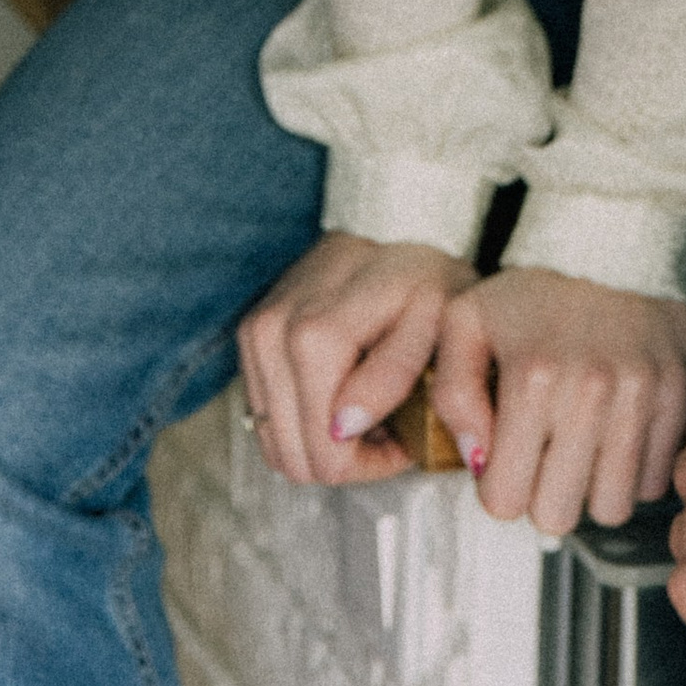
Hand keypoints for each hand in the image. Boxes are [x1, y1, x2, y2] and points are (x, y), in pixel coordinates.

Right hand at [237, 231, 473, 485]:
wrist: (397, 224)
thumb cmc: (425, 278)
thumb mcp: (435, 323)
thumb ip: (392, 375)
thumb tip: (341, 427)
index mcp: (315, 336)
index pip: (326, 455)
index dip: (373, 462)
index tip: (405, 438)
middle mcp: (272, 333)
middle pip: (293, 457)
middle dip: (345, 458)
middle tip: (388, 429)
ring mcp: (255, 333)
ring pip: (273, 444)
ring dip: (320, 442)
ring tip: (367, 412)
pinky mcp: (250, 336)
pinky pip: (264, 418)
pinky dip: (300, 422)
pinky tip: (339, 398)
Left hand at [433, 265, 685, 535]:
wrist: (611, 239)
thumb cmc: (534, 287)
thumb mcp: (465, 322)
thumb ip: (452, 394)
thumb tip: (478, 459)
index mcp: (532, 379)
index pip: (506, 500)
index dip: (499, 487)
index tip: (506, 459)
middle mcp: (589, 393)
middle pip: (559, 516)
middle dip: (544, 494)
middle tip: (543, 457)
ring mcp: (639, 395)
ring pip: (613, 507)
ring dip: (592, 490)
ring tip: (580, 451)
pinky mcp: (675, 394)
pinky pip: (656, 479)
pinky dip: (634, 470)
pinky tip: (614, 436)